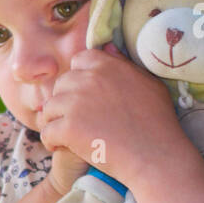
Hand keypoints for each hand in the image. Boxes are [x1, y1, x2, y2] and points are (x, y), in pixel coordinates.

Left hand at [37, 44, 191, 190]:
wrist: (155, 155)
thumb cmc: (157, 122)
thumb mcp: (148, 83)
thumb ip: (123, 64)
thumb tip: (106, 46)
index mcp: (106, 65)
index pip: (79, 61)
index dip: (80, 79)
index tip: (86, 97)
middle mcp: (88, 79)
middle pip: (61, 85)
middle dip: (65, 101)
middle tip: (77, 120)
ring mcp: (76, 103)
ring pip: (49, 108)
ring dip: (55, 121)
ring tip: (68, 135)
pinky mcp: (68, 127)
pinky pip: (46, 131)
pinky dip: (51, 141)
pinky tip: (62, 147)